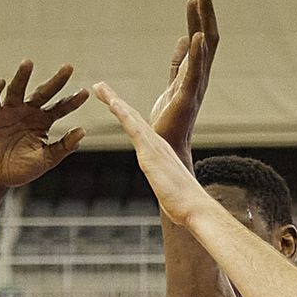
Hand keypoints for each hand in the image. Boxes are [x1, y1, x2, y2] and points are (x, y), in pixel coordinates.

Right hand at [0, 61, 87, 190]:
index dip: (72, 101)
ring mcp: (9, 111)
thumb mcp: (46, 159)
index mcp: (42, 122)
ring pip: (17, 90)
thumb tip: (83, 131)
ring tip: (28, 63)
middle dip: (56, 81)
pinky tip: (0, 82)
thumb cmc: (19, 169)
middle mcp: (27, 112)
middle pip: (43, 93)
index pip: (60, 108)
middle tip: (69, 68)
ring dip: (22, 77)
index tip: (86, 93)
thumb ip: (63, 147)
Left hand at [95, 80, 216, 227]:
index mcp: (161, 155)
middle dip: (116, 102)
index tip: (116, 106)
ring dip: (114, 100)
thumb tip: (170, 202)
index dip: (127, 117)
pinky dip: (121, 111)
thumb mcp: (171, 198)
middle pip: (133, 119)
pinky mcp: (150, 152)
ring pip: (130, 117)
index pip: (140, 132)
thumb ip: (167, 193)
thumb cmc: (186, 208)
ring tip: (99, 87)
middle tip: (101, 88)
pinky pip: (133, 126)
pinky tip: (111, 101)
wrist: (197, 209)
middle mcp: (159, 145)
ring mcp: (155, 147)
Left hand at [148, 0, 218, 156]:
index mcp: (196, 71)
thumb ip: (180, 62)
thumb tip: (184, 40)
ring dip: (201, 21)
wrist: (168, 147)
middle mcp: (200, 76)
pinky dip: (196, 52)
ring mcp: (196, 86)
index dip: (199, 14)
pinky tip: (196, 33)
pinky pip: (194, 71)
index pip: (201, 37)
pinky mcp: (187, 97)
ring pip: (204, 47)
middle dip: (205, 10)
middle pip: (207, 36)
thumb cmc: (170, 120)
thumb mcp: (174, 83)